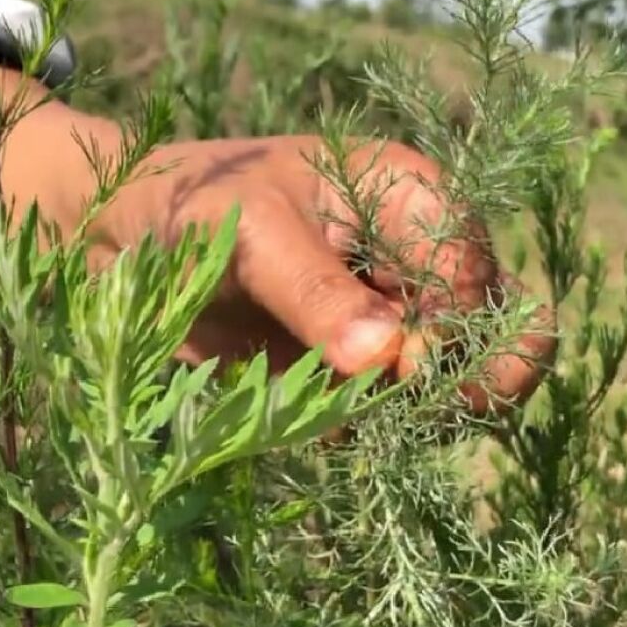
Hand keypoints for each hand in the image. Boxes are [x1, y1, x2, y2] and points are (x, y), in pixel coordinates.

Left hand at [78, 134, 557, 415]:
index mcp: (410, 198)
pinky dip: (365, 428)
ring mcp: (395, 322)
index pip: (477, 269)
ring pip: (459, 386)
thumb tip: (387, 358)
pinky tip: (313, 409)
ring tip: (347, 405)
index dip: (459, 322)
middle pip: (501, 330)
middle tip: (412, 401)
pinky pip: (394, 418)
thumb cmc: (194, 207)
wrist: (125, 244)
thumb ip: (317, 293)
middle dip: (472, 377)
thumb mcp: (250, 234)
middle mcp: (418, 261)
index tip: (409, 360)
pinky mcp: (359, 373)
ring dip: (416, 413)